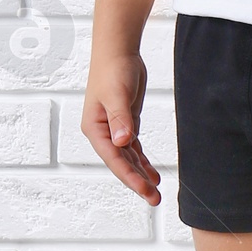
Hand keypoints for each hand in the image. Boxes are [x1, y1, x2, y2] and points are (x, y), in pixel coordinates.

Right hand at [82, 54, 160, 206]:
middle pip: (121, 163)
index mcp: (95, 128)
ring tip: (156, 192)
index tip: (145, 190)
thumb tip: (122, 142)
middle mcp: (102, 133)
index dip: (130, 177)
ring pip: (128, 159)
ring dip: (141, 175)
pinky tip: (153, 174)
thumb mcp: (117, 95)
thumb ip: (121, 119)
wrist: (118, 51)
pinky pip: (134, 149)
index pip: (114, 159)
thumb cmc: (113, 70)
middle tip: (154, 199)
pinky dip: (143, 162)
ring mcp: (114, 129)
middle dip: (137, 182)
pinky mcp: (126, 124)